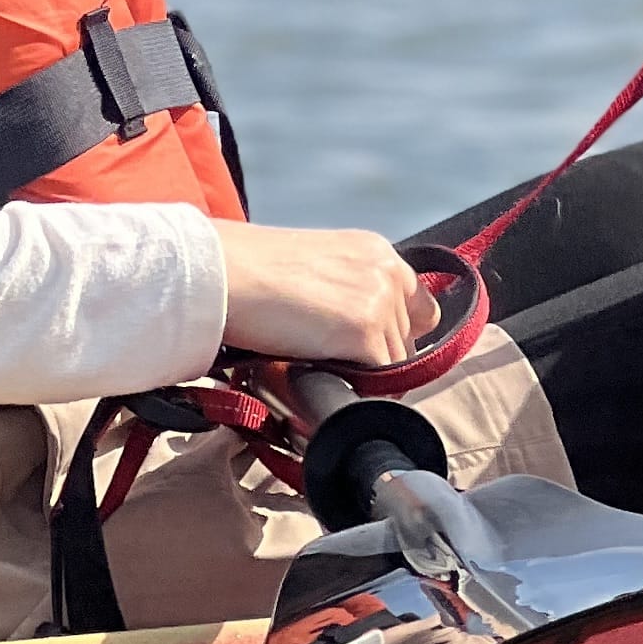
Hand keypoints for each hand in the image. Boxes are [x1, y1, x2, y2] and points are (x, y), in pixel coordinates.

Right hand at [216, 224, 427, 370]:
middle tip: (333, 365)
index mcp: (376, 252)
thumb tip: (355, 337)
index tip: (373, 352)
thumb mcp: (315, 268)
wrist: (222, 273)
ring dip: (364, 377)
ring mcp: (380, 301)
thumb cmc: (249, 271)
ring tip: (320, 371)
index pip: (419, 306)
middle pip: (407, 340)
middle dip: (376, 359)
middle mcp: (387, 271)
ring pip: (395, 365)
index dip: (398, 335)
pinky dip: (356, 391)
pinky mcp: (363, 331)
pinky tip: (324, 380)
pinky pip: (380, 382)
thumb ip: (347, 292)